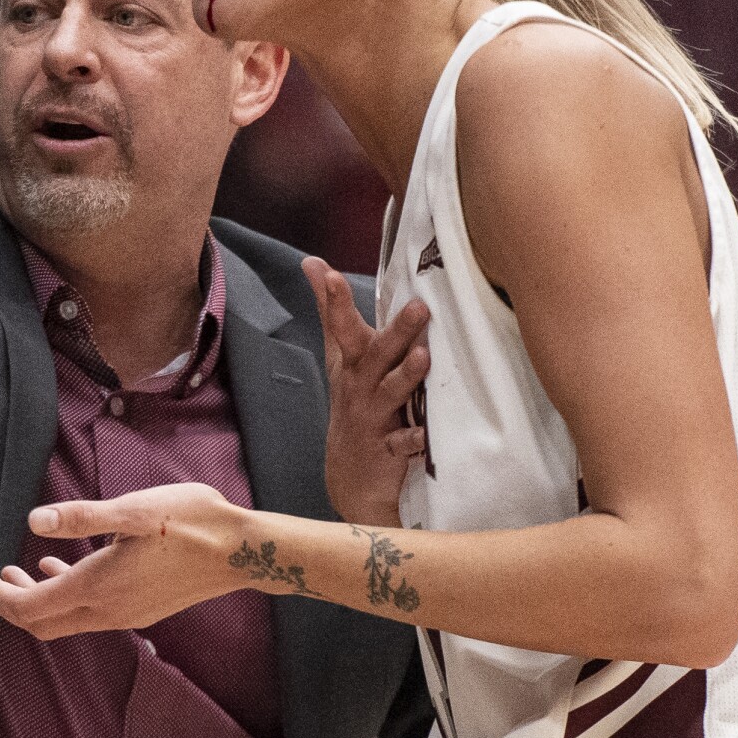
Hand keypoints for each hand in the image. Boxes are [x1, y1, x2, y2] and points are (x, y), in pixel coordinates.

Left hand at [0, 483, 245, 639]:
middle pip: (41, 623)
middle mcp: (108, 610)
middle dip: (9, 602)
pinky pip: (87, 614)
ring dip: (36, 599)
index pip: (28, 607)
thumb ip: (81, 517)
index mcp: (98, 586)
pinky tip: (62, 566)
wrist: (241, 551)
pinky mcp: (140, 609)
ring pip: (64, 620)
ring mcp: (126, 615)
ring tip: (19, 570)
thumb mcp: (134, 510)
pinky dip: (63, 595)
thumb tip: (33, 521)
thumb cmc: (191, 521)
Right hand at [303, 257, 428, 526]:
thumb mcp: (339, 355)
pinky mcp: (389, 448)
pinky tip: (424, 434)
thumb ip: (330, 309)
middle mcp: (360, 386)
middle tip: (419, 306)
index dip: (334, 300)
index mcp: (351, 363)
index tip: (330, 274)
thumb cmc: (353, 401)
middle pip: (376, 355)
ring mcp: (373, 418)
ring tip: (424, 356)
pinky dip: (413, 439)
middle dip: (395, 331)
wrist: (351, 475)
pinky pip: (401, 444)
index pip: (340, 325)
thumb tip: (312, 262)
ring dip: (406, 376)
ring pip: (390, 393)